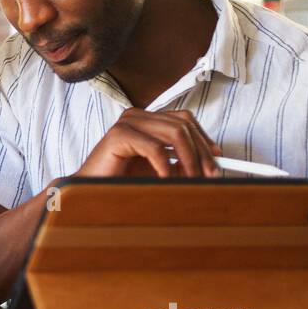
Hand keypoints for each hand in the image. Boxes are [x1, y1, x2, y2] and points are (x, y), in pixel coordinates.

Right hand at [75, 108, 221, 178]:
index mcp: (146, 121)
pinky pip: (155, 148)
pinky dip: (166, 166)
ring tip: (192, 181)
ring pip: (174, 133)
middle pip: (183, 124)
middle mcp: (137, 116)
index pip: (184, 119)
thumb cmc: (121, 182)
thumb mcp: (160, 171)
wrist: (89, 192)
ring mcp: (127, 123)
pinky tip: (166, 180)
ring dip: (189, 160)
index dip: (203, 138)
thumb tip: (210, 164)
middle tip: (210, 175)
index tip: (218, 158)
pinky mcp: (118, 135)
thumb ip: (180, 164)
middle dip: (201, 152)